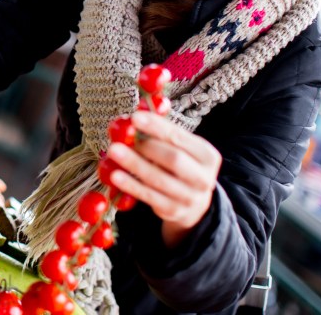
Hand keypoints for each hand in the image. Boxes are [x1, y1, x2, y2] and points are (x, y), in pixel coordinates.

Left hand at [105, 111, 221, 246]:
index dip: (157, 127)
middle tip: (122, 138)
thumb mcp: (182, 149)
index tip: (135, 118)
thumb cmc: (182, 167)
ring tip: (114, 151)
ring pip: (159, 179)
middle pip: (173, 159)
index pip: (180, 138)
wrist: (194, 204)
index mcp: (207, 155)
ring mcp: (189, 197)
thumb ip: (164, 132)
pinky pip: (149, 196)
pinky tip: (115, 176)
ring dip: (134, 164)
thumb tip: (140, 110)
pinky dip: (131, 186)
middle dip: (146, 147)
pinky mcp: (173, 211)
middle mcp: (203, 177)